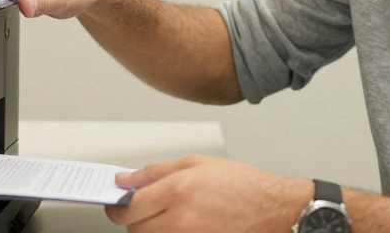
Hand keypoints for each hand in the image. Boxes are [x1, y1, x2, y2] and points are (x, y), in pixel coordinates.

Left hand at [106, 156, 308, 232]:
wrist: (273, 210)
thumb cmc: (242, 185)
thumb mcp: (197, 163)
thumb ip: (155, 172)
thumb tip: (126, 180)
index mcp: (179, 191)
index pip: (130, 206)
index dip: (118, 206)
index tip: (116, 203)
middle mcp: (181, 221)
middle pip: (136, 229)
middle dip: (134, 219)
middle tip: (145, 208)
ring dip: (150, 231)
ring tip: (168, 218)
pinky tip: (181, 227)